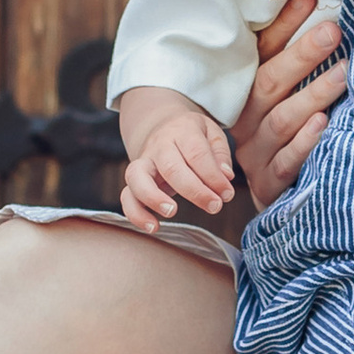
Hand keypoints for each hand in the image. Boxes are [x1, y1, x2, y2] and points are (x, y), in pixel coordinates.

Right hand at [118, 101, 236, 230]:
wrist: (161, 126)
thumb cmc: (191, 135)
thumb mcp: (212, 133)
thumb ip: (220, 154)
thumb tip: (225, 177)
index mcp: (182, 131)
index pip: (197, 153)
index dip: (213, 176)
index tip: (226, 194)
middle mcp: (159, 145)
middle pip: (171, 167)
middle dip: (194, 191)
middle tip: (214, 207)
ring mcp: (143, 162)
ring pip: (137, 177)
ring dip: (153, 198)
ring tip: (172, 212)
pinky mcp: (134, 180)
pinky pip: (127, 196)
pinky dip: (136, 213)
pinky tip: (153, 227)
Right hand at [233, 0, 347, 209]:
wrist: (269, 197)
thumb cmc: (283, 138)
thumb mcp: (282, 99)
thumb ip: (297, 64)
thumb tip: (323, 9)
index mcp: (246, 94)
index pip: (262, 54)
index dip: (284, 26)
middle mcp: (246, 120)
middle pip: (270, 83)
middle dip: (302, 56)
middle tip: (333, 32)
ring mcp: (256, 153)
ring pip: (282, 120)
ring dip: (313, 95)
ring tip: (344, 74)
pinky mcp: (269, 183)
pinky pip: (286, 161)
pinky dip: (305, 142)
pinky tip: (324, 124)